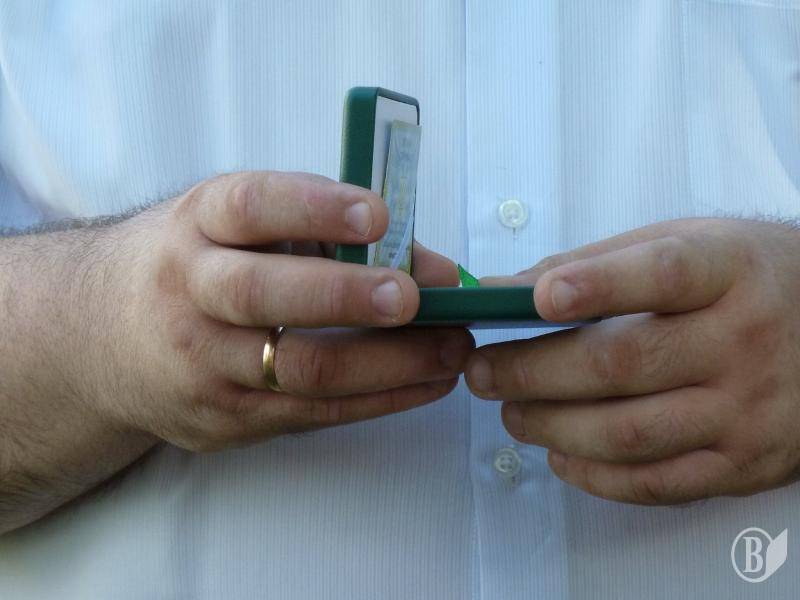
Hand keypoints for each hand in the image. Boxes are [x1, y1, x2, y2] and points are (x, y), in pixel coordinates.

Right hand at [103, 171, 472, 450]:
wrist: (100, 335)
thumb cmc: (192, 264)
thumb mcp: (234, 225)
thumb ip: (321, 230)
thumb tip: (429, 263)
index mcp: (195, 225)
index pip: (250, 208)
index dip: (315, 209)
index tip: (379, 214)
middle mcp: (188, 292)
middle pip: (262, 295)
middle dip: (345, 295)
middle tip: (415, 296)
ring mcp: (202, 365)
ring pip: (300, 370)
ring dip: (389, 363)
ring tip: (452, 349)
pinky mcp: (224, 419)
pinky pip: (312, 414)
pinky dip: (379, 399)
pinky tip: (425, 383)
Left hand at [465, 218, 799, 504]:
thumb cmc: (742, 280)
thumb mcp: (684, 242)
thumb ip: (595, 263)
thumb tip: (502, 290)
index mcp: (729, 271)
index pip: (662, 274)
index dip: (596, 286)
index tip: (534, 298)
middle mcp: (745, 342)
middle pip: (623, 364)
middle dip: (534, 372)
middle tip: (483, 372)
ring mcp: (749, 412)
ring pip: (629, 433)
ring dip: (551, 427)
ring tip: (510, 411)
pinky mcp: (746, 465)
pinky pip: (656, 483)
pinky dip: (593, 474)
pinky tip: (559, 451)